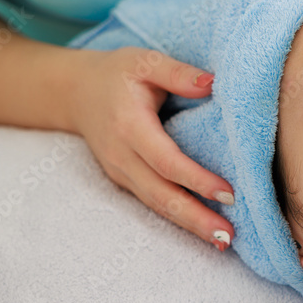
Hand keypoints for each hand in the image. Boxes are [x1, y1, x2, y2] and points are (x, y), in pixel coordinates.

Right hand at [67, 47, 235, 250]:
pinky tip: (202, 228)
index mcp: (129, 126)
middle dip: (195, 218)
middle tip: (228, 235)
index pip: (166, 160)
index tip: (228, 193)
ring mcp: (120, 172)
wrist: (74, 92)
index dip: (196, 179)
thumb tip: (213, 84)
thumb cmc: (116, 74)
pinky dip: (177, 218)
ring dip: (189, 226)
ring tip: (222, 240)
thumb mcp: (145, 61)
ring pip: (156, 205)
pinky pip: (153, 202)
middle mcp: (122, 156)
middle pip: (161, 194)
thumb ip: (178, 72)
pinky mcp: (124, 180)